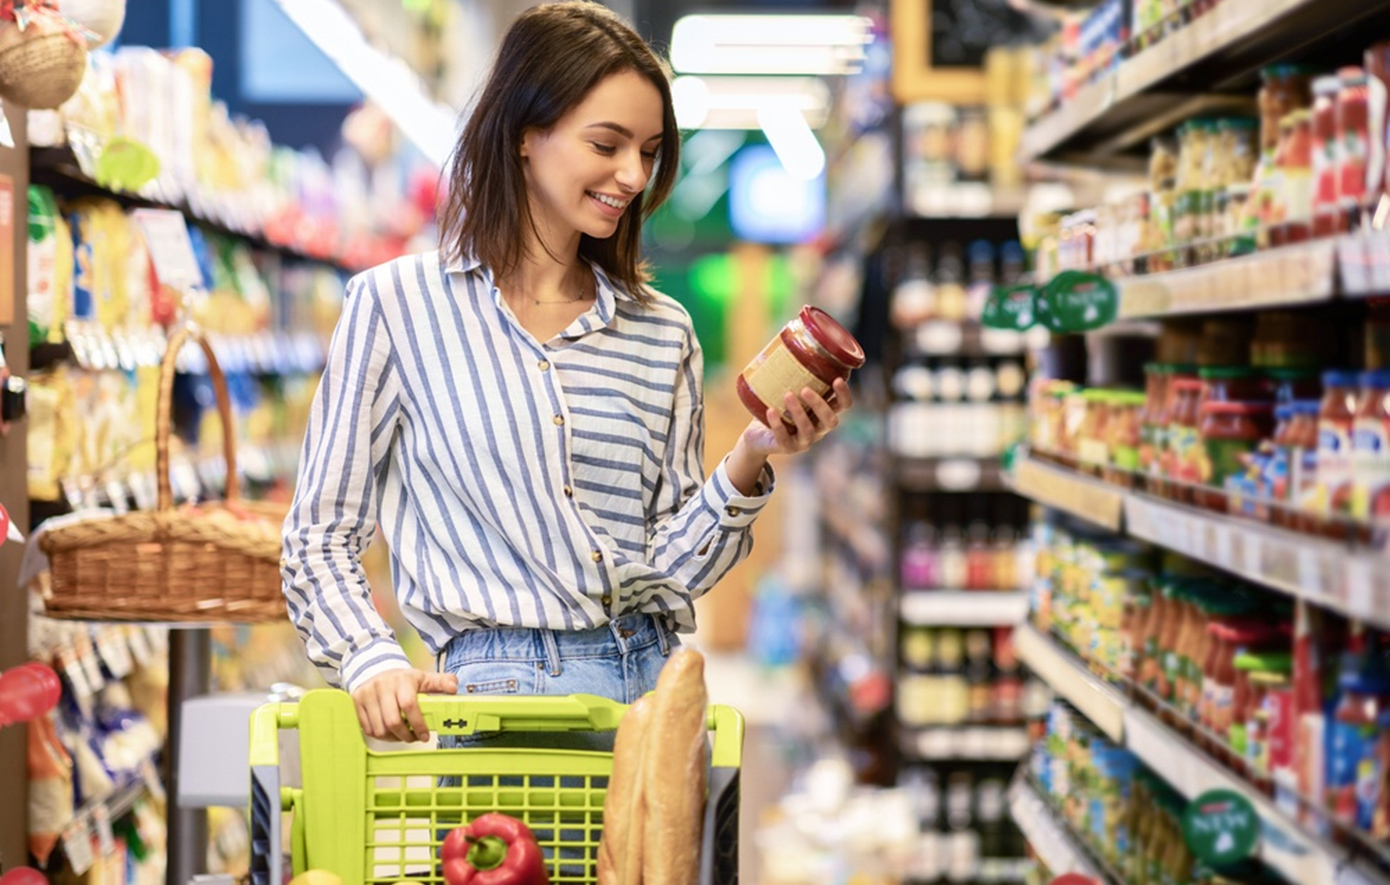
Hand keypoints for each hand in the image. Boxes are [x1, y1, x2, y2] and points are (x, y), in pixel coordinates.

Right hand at [351, 668, 458, 741]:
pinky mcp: (356, 702)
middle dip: (406, 735)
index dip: (418, 724)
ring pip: (380, 729)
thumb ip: (441, 682)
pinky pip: (368, 729)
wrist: (376, 670)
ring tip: (402, 735)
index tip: (425, 736)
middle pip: (393, 721)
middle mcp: (382, 686)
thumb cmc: (403, 679)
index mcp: (402, 680)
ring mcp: (367, 694)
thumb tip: (454, 687)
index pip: (409, 705)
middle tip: (414, 738)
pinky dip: (380, 735)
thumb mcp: (424, 678)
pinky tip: (389, 731)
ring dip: (393, 738)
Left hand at [739, 377, 853, 459]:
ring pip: (808, 430)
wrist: (759, 435)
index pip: (844, 406)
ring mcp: (804, 441)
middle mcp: (819, 428)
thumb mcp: (788, 389)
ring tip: (787, 395)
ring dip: (799, 413)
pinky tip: (771, 412)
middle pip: (830, 421)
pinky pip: (784, 439)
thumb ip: (793, 371)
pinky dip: (778, 425)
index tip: (838, 379)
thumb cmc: (778, 407)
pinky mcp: (787, 448)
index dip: (844, 395)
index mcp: (824, 413)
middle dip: (820, 405)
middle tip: (805, 389)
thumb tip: (787, 332)